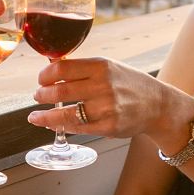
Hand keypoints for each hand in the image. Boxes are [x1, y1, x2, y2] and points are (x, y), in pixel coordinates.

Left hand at [26, 57, 193, 152]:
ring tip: (36, 116)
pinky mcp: (109, 126)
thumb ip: (83, 69)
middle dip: (42, 95)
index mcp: (101, 66)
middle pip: (60, 91)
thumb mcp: (109, 67)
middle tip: (37, 96)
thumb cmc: (128, 84)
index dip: (45, 75)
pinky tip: (53, 124)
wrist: (157, 105)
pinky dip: (61, 126)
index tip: (41, 79)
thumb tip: (50, 70)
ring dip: (45, 116)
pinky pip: (77, 128)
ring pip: (65, 114)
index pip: (62, 68)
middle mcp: (103, 85)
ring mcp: (106, 108)